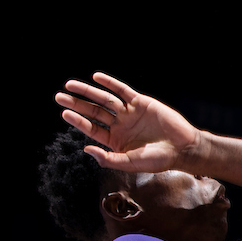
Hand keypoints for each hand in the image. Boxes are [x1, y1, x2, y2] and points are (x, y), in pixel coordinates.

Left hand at [55, 72, 202, 172]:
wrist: (182, 148)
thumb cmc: (157, 160)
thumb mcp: (130, 163)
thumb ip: (108, 159)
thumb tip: (86, 149)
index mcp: (115, 140)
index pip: (92, 128)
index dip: (78, 121)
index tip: (65, 113)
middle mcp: (120, 125)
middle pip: (94, 112)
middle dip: (77, 103)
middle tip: (59, 97)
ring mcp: (130, 113)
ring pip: (105, 100)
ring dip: (88, 91)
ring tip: (70, 85)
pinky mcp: (141, 102)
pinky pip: (122, 90)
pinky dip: (110, 83)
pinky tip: (96, 78)